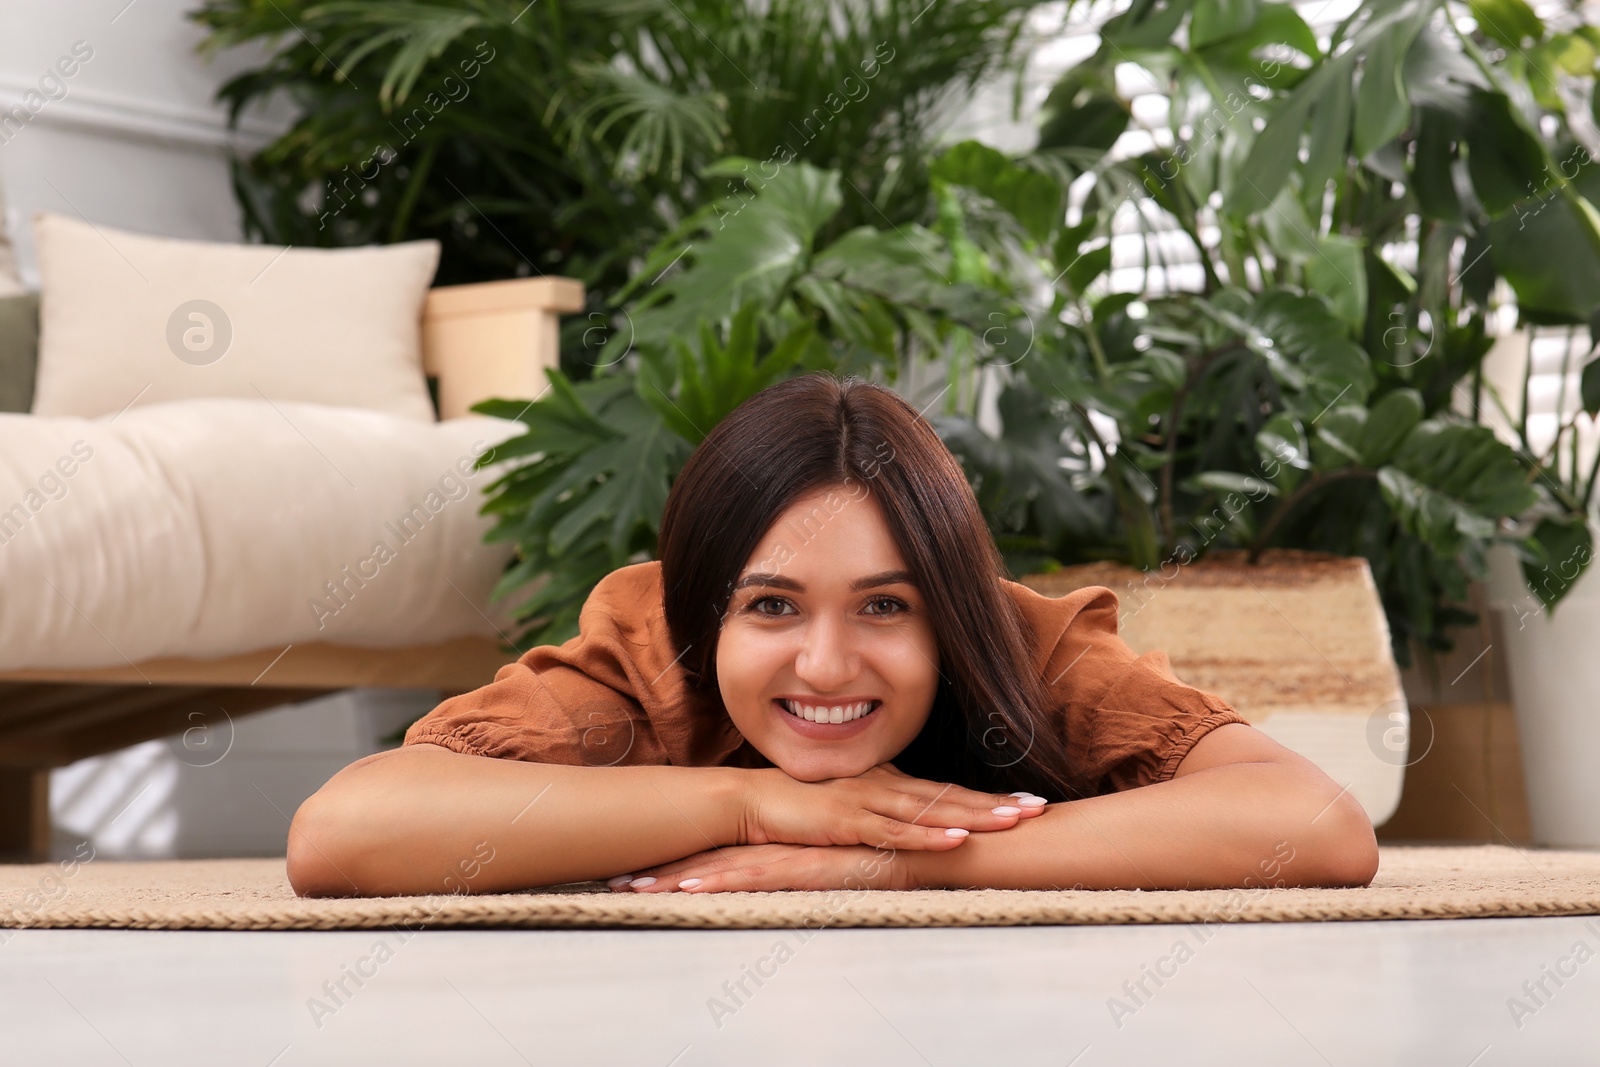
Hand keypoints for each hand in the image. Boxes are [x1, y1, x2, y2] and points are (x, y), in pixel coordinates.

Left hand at [607, 842, 916, 892]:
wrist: (953, 838)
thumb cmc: (915, 846)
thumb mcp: (863, 850)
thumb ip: (838, 851)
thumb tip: (819, 863)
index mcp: (798, 836)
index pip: (733, 844)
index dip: (690, 854)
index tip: (646, 864)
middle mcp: (791, 839)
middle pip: (716, 853)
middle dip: (666, 867)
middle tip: (616, 878)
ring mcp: (800, 850)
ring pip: (727, 865)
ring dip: (678, 877)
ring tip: (633, 888)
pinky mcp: (815, 865)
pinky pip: (759, 877)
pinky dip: (723, 882)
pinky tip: (690, 889)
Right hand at [737, 761, 1048, 851]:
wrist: (748, 802)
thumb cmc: (794, 808)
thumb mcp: (845, 810)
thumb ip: (876, 818)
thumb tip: (908, 831)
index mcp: (885, 783)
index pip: (944, 791)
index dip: (986, 797)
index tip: (1025, 803)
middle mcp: (882, 786)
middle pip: (949, 796)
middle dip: (995, 803)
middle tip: (1039, 807)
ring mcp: (866, 801)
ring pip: (931, 810)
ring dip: (974, 816)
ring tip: (1013, 822)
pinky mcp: (846, 820)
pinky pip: (894, 831)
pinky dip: (927, 835)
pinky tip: (956, 839)